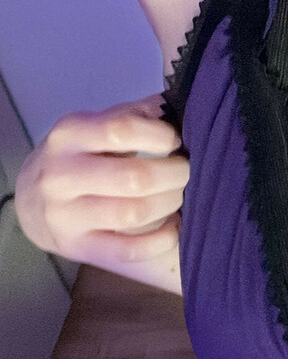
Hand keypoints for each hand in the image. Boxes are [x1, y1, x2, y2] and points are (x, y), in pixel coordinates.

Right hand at [13, 95, 188, 291]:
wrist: (31, 201)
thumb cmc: (77, 158)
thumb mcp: (95, 126)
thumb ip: (134, 115)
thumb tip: (177, 107)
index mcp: (69, 135)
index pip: (122, 130)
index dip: (160, 135)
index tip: (174, 141)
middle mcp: (61, 175)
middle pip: (135, 177)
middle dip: (175, 174)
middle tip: (185, 171)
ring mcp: (66, 216)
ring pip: (134, 213)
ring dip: (170, 203)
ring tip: (177, 195)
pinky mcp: (78, 247)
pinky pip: (128, 251)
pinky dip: (161, 240)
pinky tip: (173, 227)